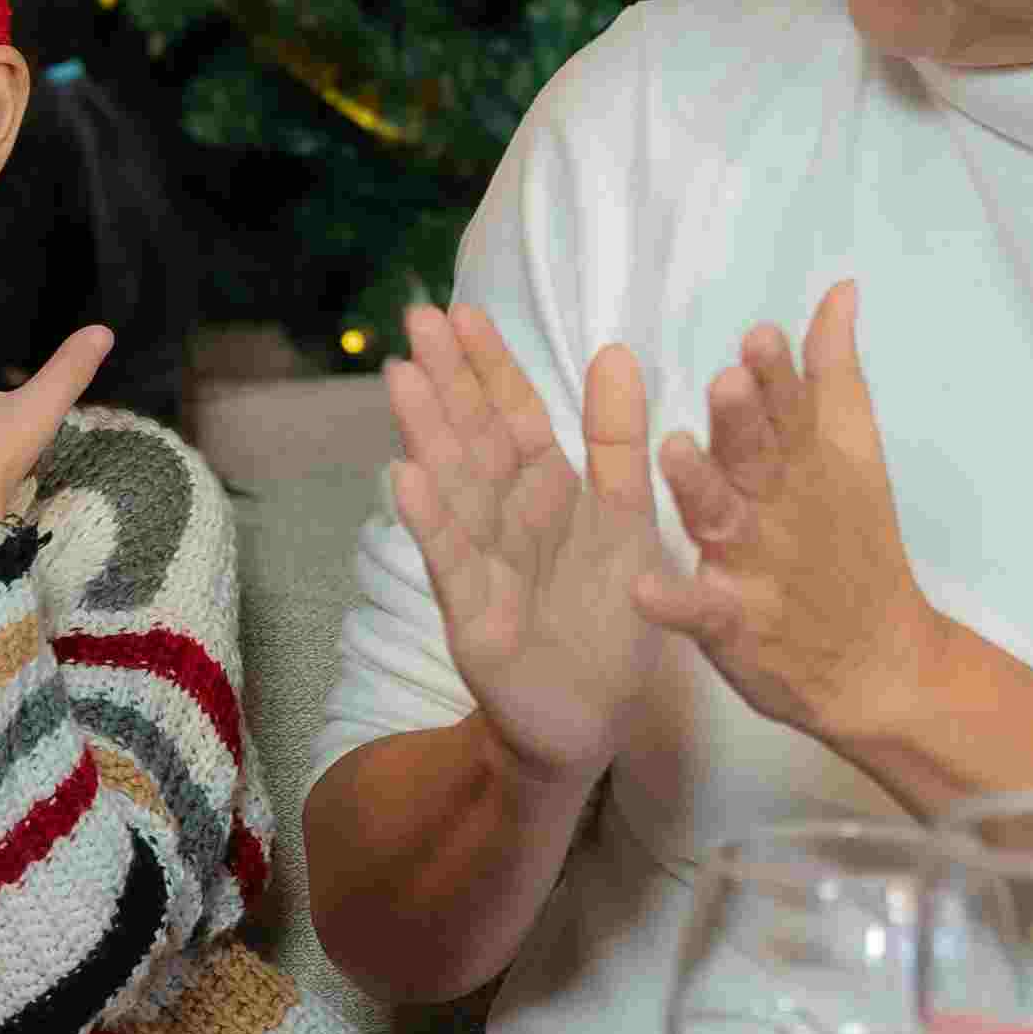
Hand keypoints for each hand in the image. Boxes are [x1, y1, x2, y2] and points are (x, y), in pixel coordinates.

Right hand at [379, 304, 666, 786]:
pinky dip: (429, 522)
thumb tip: (613, 350)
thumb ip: (619, 443)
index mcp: (546, 495)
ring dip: (427, 435)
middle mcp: (505, 522)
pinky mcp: (474, 621)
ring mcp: (483, 568)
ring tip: (402, 379)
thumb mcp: (630, 522)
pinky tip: (404, 478)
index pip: (514, 418)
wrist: (592, 722)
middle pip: (474, 441)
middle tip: (416, 319)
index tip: (463, 311)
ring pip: (454, 490)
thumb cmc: (607, 621)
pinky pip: (452, 563)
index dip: (490, 367)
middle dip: (448, 382)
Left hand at [634, 280, 947, 754]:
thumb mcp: (854, 453)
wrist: (882, 664)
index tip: (759, 337)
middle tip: (728, 382)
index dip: (776, 375)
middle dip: (744, 421)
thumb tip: (839, 290)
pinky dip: (676, 603)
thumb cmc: (854, 545)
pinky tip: (643, 590)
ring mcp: (756, 566)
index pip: (789, 407)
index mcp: (802, 462)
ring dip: (701, 487)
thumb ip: (834, 373)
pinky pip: (700, 612)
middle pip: (757, 455)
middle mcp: (776, 506)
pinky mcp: (736, 625)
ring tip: (674, 451)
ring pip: (721, 520)